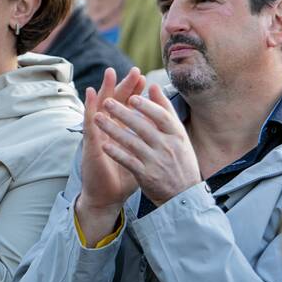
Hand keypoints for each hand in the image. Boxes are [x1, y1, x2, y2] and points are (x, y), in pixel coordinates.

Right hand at [77, 68, 144, 216]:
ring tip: (110, 73)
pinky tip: (91, 93)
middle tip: (134, 70)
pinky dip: (89, 107)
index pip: (128, 108)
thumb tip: (161, 131)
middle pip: (116, 103)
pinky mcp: (90, 143)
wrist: (107, 198)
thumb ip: (147, 142)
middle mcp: (108, 130)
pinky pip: (89, 122)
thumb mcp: (139, 156)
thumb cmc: (123, 178)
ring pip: (101, 107)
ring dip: (105, 89)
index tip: (145, 79)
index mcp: (120, 132)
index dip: (135, 93)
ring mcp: (97, 135)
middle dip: (124, 86)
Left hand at [94, 83, 201, 206]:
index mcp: (177, 135)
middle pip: (143, 127)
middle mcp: (168, 147)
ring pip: (132, 142)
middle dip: (123, 114)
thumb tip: (153, 86)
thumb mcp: (179, 135)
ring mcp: (157, 162)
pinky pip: (128, 161)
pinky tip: (104, 145)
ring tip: (97, 119)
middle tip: (107, 102)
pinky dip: (116, 152)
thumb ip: (166, 110)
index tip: (131, 97)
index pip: (162, 116)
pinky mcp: (147, 176)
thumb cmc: (180, 160)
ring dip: (113, 130)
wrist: (184, 195)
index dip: (146, 106)